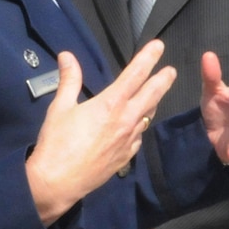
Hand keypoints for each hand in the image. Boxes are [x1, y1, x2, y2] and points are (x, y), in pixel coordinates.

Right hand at [26, 43, 176, 223]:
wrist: (58, 182)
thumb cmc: (57, 142)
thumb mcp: (61, 107)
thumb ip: (69, 80)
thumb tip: (67, 55)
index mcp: (111, 104)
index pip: (136, 74)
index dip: (149, 58)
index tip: (159, 46)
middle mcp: (126, 120)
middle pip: (152, 94)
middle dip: (163, 80)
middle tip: (171, 71)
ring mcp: (129, 140)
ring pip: (148, 116)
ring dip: (154, 102)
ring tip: (156, 94)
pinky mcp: (126, 157)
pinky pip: (139, 137)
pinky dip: (140, 126)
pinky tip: (138, 126)